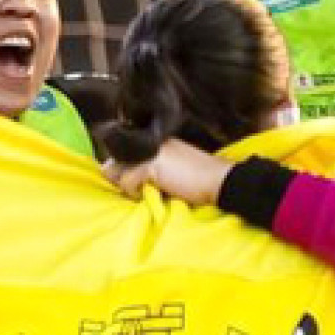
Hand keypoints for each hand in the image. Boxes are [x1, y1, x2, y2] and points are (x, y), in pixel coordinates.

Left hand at [108, 137, 230, 207]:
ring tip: (152, 191)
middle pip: (114, 162)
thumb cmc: (200, 180)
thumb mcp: (171, 169)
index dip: (125, 171)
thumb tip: (120, 177)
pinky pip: (127, 183)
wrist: (220, 180)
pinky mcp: (149, 164)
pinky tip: (157, 192)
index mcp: (156, 141)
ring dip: (130, 187)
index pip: (124, 154)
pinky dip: (137, 193)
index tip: (138, 185)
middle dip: (123, 179)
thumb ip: (150, 169)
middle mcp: (149, 141)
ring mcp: (149, 151)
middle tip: (144, 190)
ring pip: (118, 173)